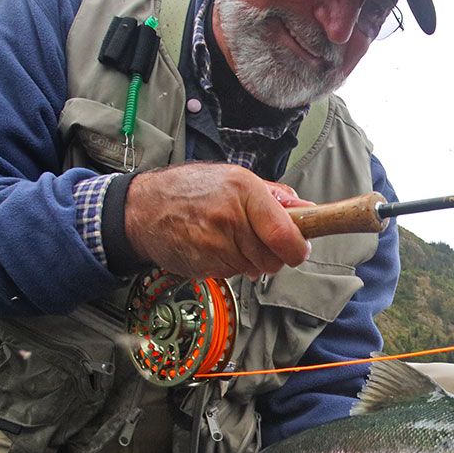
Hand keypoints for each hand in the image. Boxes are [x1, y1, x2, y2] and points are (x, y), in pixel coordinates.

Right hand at [123, 163, 312, 278]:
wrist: (144, 208)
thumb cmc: (192, 189)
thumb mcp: (236, 178)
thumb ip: (275, 197)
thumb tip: (308, 209)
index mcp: (245, 191)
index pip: (285, 235)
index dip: (298, 249)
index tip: (300, 249)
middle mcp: (231, 218)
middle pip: (272, 258)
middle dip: (272, 255)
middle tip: (257, 240)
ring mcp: (215, 244)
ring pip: (254, 269)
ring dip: (249, 260)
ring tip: (230, 238)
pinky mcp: (203, 264)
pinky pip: (232, 274)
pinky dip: (230, 265)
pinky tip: (214, 246)